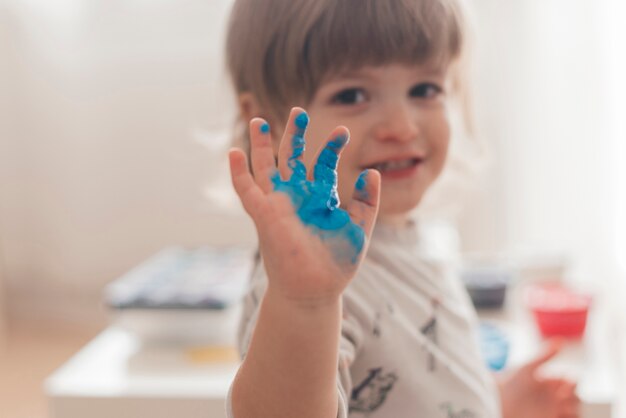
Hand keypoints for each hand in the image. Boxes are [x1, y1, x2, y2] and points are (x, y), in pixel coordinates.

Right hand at [229, 107, 379, 306]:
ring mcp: (279, 204)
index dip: (332, 147)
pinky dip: (238, 172)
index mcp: (319, 198)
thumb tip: (372, 172)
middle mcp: (297, 196)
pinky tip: (234, 152)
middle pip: (291, 158)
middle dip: (294, 135)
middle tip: (299, 113)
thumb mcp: (360, 228)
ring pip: (266, 167)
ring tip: (260, 121)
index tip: (344, 131)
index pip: (324, 164)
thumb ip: (367, 201)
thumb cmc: (336, 264)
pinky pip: (247, 190)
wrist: (316, 292)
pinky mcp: (264, 215)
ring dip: (261, 145)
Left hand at [498, 341, 579, 417]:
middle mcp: (550, 397)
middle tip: (562, 395)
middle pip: (575, 396)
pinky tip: (558, 414)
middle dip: (573, 395)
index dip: (572, 383)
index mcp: (547, 383)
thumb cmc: (509, 386)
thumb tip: (561, 340)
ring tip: (560, 406)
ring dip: (572, 407)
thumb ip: (545, 356)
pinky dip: (569, 416)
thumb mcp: (528, 369)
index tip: (566, 383)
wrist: (498, 405)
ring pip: (574, 409)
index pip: (569, 382)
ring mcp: (551, 410)